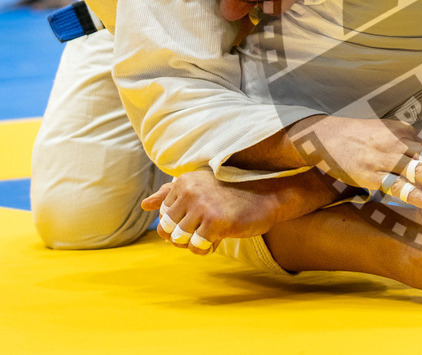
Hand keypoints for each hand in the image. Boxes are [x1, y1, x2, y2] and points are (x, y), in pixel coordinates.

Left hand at [141, 169, 280, 255]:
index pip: (163, 214)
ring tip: (212, 233)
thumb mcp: (202, 187)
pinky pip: (197, 248)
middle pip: (166, 229)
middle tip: (203, 230)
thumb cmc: (234, 193)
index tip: (200, 217)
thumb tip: (145, 204)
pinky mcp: (215, 223)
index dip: (180, 222)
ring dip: (195, 242)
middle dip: (182, 235)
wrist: (269, 196)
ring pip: (179, 240)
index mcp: (184, 182)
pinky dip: (207, 247)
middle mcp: (190, 192)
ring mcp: (202, 207)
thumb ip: (171, 194)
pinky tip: (221, 237)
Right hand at [286, 115, 421, 210]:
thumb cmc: (354, 134)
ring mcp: (384, 158)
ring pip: (420, 173)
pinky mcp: (370, 174)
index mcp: (403, 133)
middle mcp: (398, 143)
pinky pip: (397, 186)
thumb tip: (421, 149)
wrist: (323, 135)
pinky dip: (416, 195)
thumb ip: (404, 138)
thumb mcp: (383, 129)